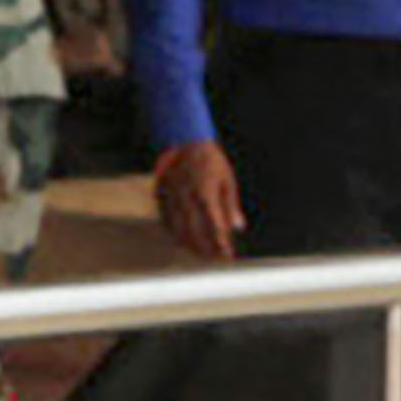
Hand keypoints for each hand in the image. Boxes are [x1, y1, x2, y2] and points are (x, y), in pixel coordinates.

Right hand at [152, 137, 244, 264]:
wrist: (185, 140)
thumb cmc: (211, 160)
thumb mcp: (227, 180)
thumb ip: (231, 205)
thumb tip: (238, 226)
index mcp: (206, 194)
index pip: (215, 227)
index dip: (221, 244)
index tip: (227, 255)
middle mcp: (187, 198)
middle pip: (195, 232)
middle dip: (205, 249)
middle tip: (213, 259)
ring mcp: (172, 197)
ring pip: (178, 229)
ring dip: (188, 244)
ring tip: (197, 254)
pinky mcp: (161, 195)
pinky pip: (166, 220)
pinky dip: (173, 232)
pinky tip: (180, 240)